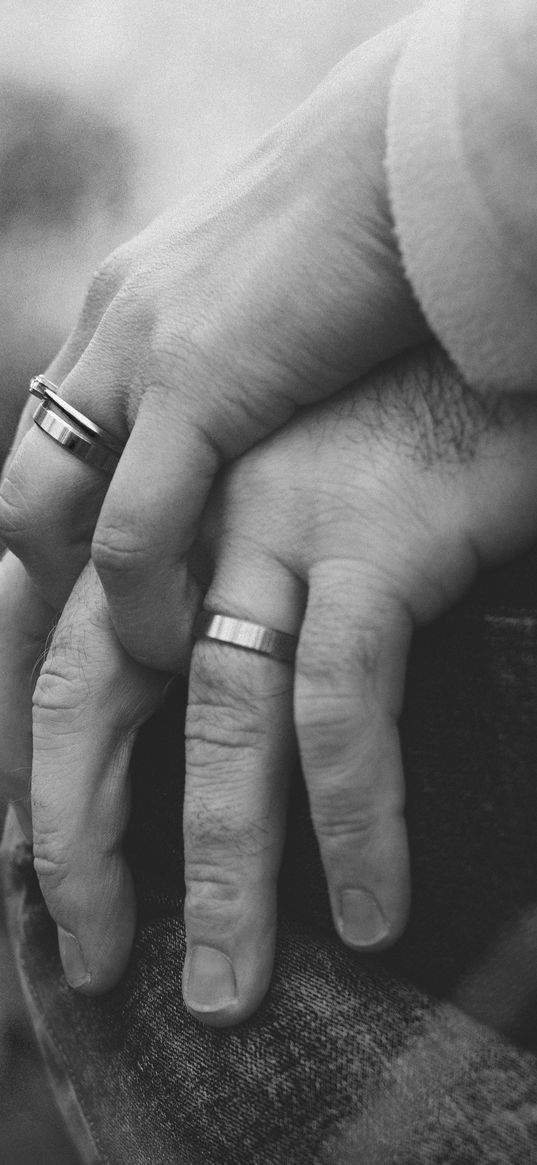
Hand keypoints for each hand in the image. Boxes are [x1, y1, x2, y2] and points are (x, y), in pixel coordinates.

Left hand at [0, 14, 424, 673]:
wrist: (411, 158)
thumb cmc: (372, 243)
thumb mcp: (278, 319)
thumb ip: (242, 378)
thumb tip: (260, 435)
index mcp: (127, 311)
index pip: (57, 442)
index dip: (60, 537)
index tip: (81, 611)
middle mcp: (109, 326)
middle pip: (26, 481)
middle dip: (33, 583)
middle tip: (75, 658)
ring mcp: (138, 348)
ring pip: (42, 509)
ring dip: (79, 606)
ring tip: (136, 665)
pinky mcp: (192, 378)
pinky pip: (132, 529)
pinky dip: (144, 602)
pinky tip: (178, 644)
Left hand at [7, 345, 536, 1020]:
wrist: (466, 297)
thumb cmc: (386, 408)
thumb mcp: (274, 475)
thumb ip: (215, 561)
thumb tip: (205, 663)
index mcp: (155, 495)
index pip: (54, 648)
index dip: (35, 764)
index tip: (40, 861)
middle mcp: (189, 507)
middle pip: (85, 690)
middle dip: (75, 836)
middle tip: (89, 953)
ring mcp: (271, 518)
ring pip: (214, 720)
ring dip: (219, 870)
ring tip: (226, 987)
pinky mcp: (366, 535)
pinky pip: (337, 702)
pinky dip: (350, 816)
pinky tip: (369, 906)